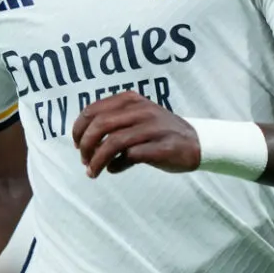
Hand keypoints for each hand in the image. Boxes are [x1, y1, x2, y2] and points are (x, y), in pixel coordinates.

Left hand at [71, 91, 200, 177]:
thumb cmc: (159, 132)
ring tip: (92, 172)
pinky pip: (131, 156)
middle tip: (83, 160)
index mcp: (130, 100)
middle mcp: (141, 110)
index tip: (76, 144)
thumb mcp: (136, 118)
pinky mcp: (162, 147)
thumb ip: (112, 123)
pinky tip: (115, 169)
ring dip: (97, 160)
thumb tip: (84, 144)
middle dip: (85, 146)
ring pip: (113, 143)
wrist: (197, 143)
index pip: (93, 110)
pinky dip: (117, 165)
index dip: (78, 129)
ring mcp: (153, 128)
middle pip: (100, 126)